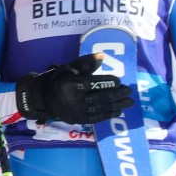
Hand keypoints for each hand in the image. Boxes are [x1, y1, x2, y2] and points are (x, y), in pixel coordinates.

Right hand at [15, 53, 134, 124]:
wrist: (46, 99)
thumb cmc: (61, 80)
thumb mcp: (70, 68)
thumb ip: (86, 63)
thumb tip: (102, 56)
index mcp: (71, 84)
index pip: (93, 83)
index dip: (107, 82)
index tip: (119, 81)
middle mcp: (74, 99)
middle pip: (100, 97)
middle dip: (117, 95)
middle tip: (129, 91)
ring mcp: (77, 111)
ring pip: (101, 108)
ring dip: (117, 105)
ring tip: (129, 102)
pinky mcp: (79, 119)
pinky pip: (97, 118)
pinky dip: (109, 114)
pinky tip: (119, 111)